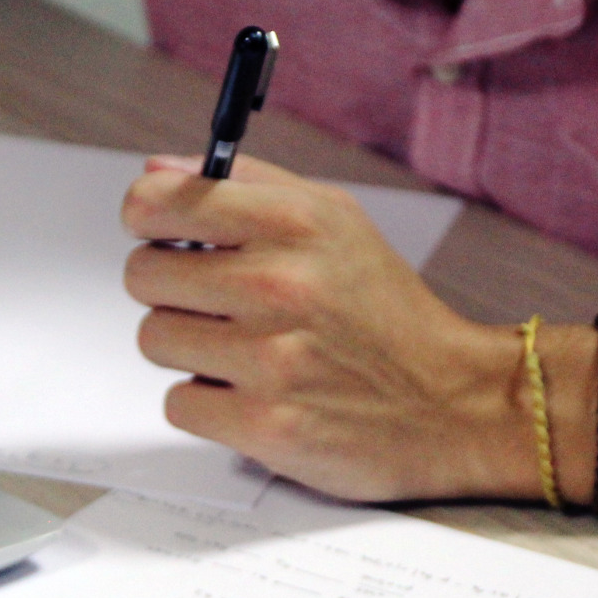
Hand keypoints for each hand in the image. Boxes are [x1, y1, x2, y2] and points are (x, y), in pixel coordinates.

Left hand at [122, 155, 545, 502]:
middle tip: (218, 303)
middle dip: (171, 290)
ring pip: (154, 339)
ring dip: (189, 349)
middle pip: (142, 275)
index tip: (162, 235)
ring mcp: (268, 358)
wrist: (454, 404)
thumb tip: (156, 173)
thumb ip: (243, 185)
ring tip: (244, 350)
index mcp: (292, 223)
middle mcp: (278, 285)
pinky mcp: (262, 425)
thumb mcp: (334, 220)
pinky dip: (207, 403)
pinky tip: (252, 393)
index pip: (155, 203)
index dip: (147, 220)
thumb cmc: (384, 312)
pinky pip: (177, 402)